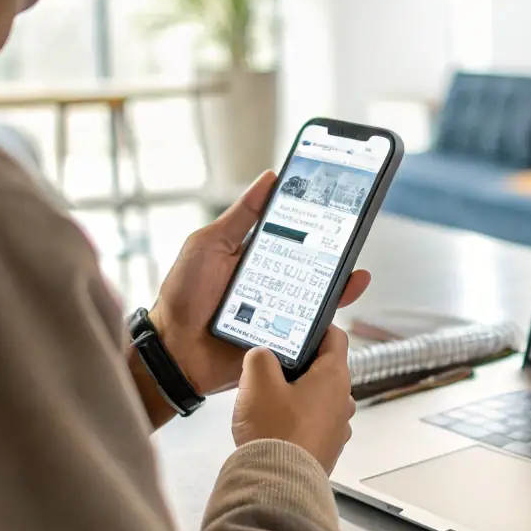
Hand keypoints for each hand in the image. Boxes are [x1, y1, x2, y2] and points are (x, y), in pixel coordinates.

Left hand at [147, 171, 370, 397]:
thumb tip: (270, 179)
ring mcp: (281, 308)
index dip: (313, 218)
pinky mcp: (286, 335)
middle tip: (352, 234)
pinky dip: (333, 311)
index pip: (293, 232)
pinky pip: (315, 324)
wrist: (176, 351)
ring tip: (354, 269)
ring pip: (319, 292)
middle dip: (334, 249)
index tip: (334, 200)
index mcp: (256, 255)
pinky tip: (345, 294)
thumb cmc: (184, 295)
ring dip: (340, 280)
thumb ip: (241, 215)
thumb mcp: (210, 244)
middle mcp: (273, 280)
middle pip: (312, 262)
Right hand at [232, 326, 356, 473]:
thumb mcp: (257, 381)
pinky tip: (275, 425)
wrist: (277, 484)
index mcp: (335, 377)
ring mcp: (338, 427)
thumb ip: (260, 356)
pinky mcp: (327, 449)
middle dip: (302, 364)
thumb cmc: (273, 430)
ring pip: (320, 398)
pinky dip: (299, 419)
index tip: (300, 326)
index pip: (336, 337)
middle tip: (274, 364)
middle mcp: (344, 400)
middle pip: (327, 369)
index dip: (318, 327)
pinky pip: (315, 423)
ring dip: (300, 394)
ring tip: (270, 398)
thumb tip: (262, 355)